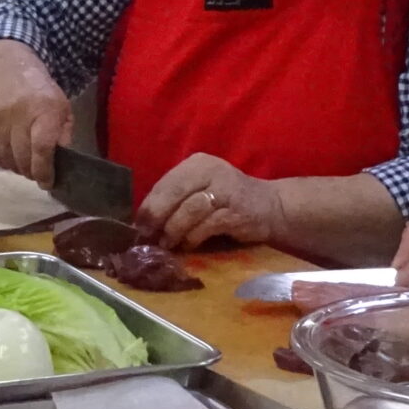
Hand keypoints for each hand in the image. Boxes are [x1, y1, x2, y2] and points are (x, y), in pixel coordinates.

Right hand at [0, 40, 71, 187]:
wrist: (7, 70)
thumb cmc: (41, 94)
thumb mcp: (62, 109)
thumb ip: (64, 135)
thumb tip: (60, 164)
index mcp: (46, 109)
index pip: (42, 147)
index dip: (44, 170)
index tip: (46, 182)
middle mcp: (19, 112)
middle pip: (22, 157)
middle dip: (30, 171)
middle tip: (35, 172)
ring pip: (5, 158)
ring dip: (15, 166)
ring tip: (22, 162)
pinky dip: (0, 159)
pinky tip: (8, 154)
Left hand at [138, 153, 286, 250]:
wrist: (270, 207)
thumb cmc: (227, 201)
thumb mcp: (200, 190)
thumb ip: (176, 199)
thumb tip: (143, 221)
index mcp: (197, 164)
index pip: (165, 183)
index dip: (149, 205)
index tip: (138, 225)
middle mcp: (211, 171)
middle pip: (174, 193)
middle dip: (157, 217)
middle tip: (147, 236)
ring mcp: (225, 190)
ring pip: (189, 211)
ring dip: (174, 230)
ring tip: (167, 243)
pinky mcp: (236, 211)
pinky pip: (206, 226)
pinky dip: (193, 238)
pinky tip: (188, 244)